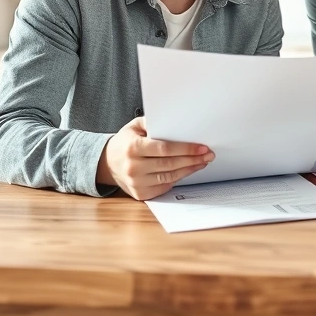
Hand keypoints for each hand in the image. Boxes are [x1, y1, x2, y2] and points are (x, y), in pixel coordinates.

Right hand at [98, 117, 213, 199]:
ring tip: (202, 162)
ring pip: (170, 177)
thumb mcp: (134, 127)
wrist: (107, 163)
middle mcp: (134, 167)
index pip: (164, 149)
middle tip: (208, 154)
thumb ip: (152, 123)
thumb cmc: (125, 142)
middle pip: (170, 164)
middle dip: (192, 159)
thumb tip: (175, 121)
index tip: (201, 147)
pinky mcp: (141, 194)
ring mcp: (137, 183)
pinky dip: (178, 179)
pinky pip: (164, 187)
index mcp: (133, 148)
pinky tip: (188, 170)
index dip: (185, 149)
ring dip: (189, 169)